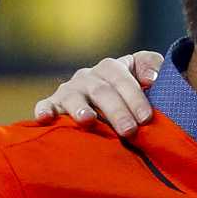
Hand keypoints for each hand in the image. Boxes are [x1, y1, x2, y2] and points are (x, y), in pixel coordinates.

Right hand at [32, 51, 162, 132]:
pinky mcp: (52, 106)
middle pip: (101, 91)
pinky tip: (46, 118)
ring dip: (80, 108)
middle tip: (129, 130)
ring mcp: (69, 91)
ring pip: (74, 97)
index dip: (134, 97)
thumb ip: (151, 67)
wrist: (102, 104)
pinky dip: (44, 111)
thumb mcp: (143, 75)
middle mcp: (88, 77)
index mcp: (111, 69)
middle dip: (116, 111)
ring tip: (88, 120)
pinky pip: (45, 106)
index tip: (146, 118)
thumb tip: (151, 78)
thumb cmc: (129, 94)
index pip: (122, 78)